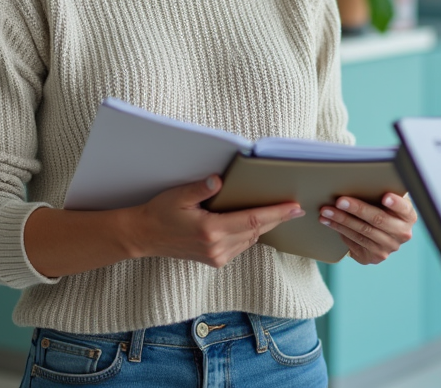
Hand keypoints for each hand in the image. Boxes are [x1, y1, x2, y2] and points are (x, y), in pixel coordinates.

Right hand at [127, 176, 303, 267]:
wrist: (144, 237)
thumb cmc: (160, 213)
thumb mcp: (178, 196)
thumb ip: (201, 188)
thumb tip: (219, 179)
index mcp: (210, 231)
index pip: (252, 221)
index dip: (276, 214)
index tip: (293, 208)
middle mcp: (217, 248)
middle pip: (256, 231)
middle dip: (276, 219)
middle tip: (295, 208)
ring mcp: (216, 257)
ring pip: (250, 240)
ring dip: (264, 227)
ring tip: (279, 212)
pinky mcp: (215, 260)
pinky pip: (241, 246)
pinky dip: (251, 234)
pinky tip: (255, 223)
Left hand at [319, 192, 415, 263]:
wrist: (379, 232)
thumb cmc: (380, 207)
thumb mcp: (386, 199)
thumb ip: (380, 191)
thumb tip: (358, 178)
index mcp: (408, 216)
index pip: (405, 209)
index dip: (396, 203)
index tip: (385, 197)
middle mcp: (402, 234)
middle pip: (378, 220)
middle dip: (357, 209)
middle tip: (340, 201)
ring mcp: (388, 247)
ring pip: (362, 232)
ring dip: (341, 220)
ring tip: (326, 211)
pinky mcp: (374, 257)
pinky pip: (355, 243)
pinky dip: (339, 230)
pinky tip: (329, 222)